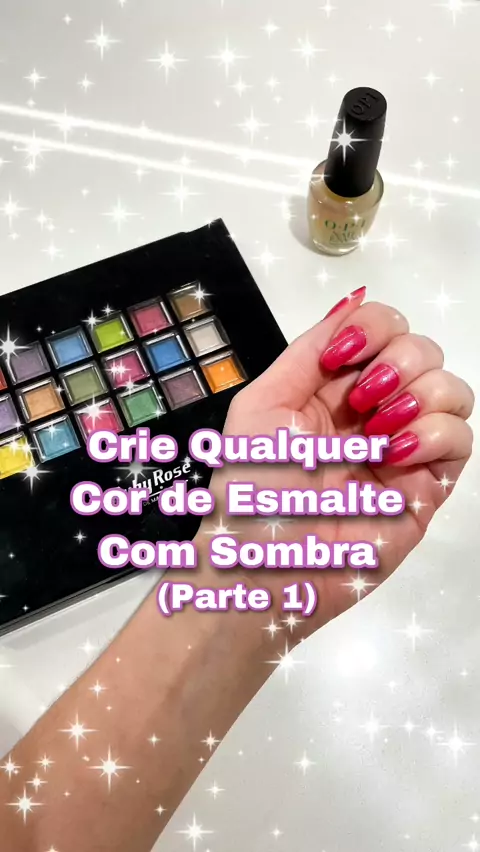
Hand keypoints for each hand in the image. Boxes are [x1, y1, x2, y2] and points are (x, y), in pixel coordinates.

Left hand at [198, 289, 473, 630]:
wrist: (265, 567)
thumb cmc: (252, 488)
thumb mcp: (263, 405)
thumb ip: (309, 350)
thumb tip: (355, 301)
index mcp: (333, 387)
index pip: (382, 329)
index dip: (374, 329)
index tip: (344, 360)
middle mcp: (374, 410)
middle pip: (423, 349)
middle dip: (398, 361)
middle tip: (361, 402)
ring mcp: (403, 447)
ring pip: (452, 388)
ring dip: (420, 395)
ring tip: (378, 432)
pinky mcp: (426, 486)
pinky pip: (459, 438)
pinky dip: (433, 434)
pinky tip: (392, 456)